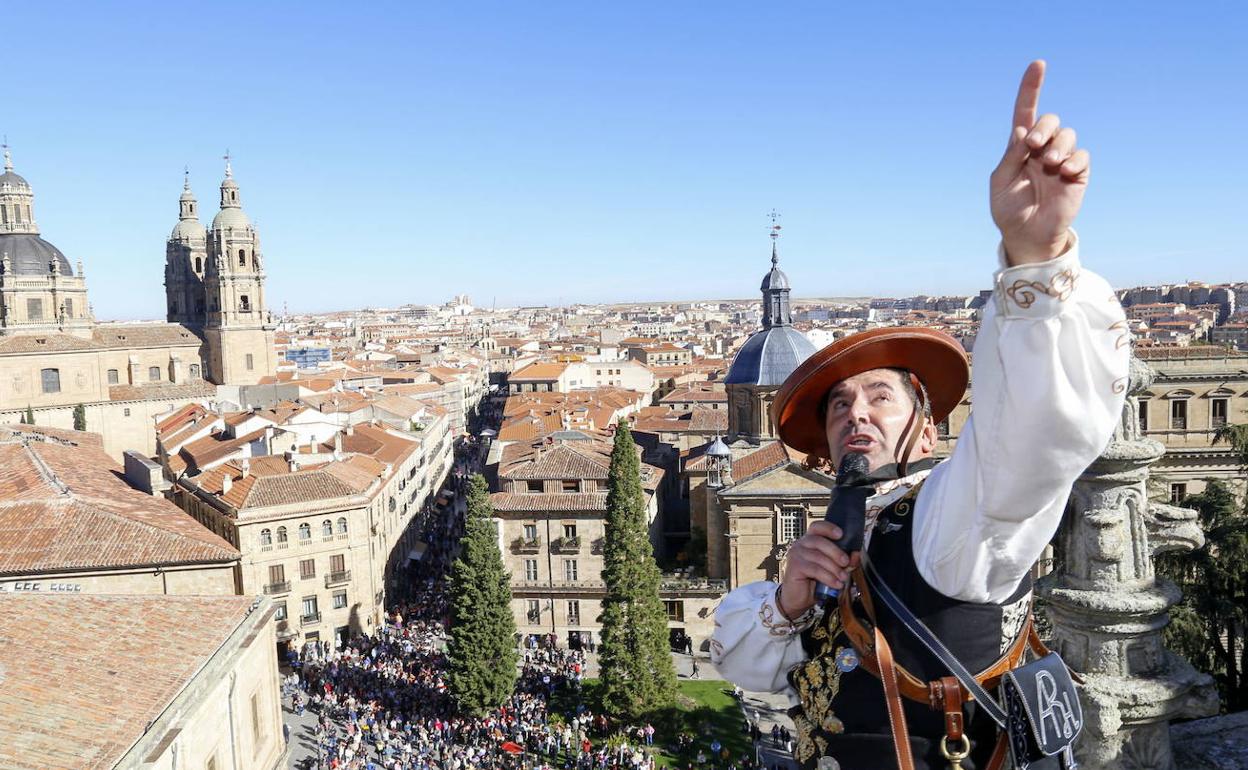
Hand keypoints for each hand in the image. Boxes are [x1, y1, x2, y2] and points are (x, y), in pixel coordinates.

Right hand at [777, 521, 858, 619]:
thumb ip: (843, 561)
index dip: (828, 528)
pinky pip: (815, 569)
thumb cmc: (813, 582)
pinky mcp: (794, 566)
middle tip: (846, 563)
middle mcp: (800, 545)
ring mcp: (796, 555)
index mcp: (809, 541)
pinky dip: (828, 577)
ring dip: (834, 568)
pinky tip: (835, 584)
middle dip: (836, 552)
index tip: (840, 534)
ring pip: (818, 557)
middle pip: (819, 541)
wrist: (798, 599)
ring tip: (842, 578)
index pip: (817, 527)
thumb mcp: (832, 570)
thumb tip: (855, 555)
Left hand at [990, 60, 1089, 265]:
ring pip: (1068, 135)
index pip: (1026, 112)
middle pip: (1050, 120)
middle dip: (1044, 127)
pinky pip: (1082, 157)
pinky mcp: (1077, 174)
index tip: (1038, 64)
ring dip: (1059, 146)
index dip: (1031, 88)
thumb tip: (1022, 129)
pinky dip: (1074, 161)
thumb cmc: (1009, 209)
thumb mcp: (1001, 182)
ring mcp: (1061, 160)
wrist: (1027, 235)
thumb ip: (1011, 156)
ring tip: (1051, 164)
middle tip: (1034, 145)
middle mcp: (1041, 149)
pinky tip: (1064, 173)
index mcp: (1019, 147)